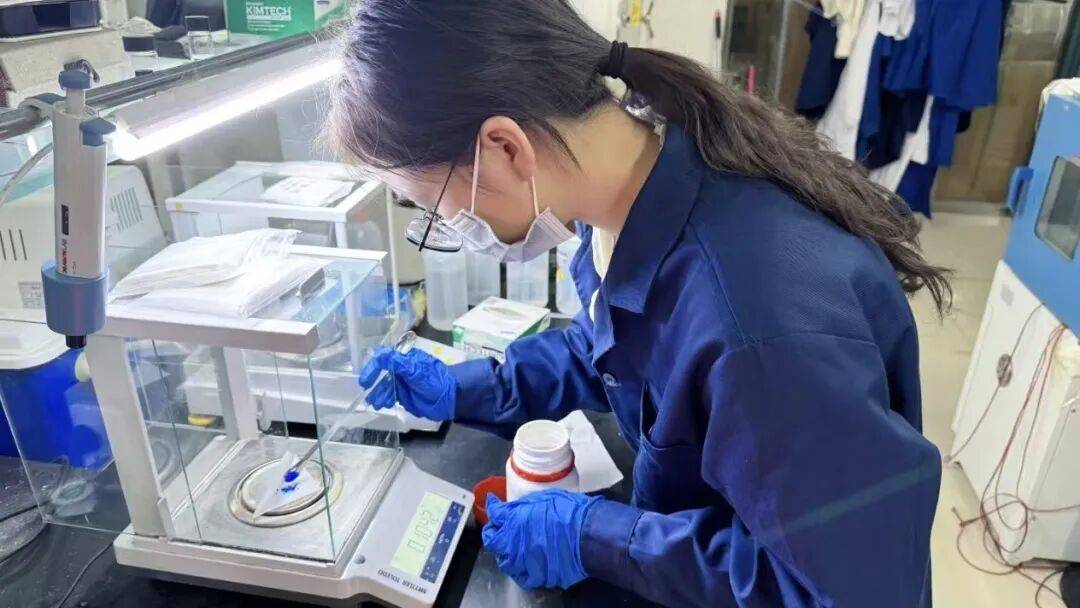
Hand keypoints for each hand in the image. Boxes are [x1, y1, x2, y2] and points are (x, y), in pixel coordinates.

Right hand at [358, 347, 455, 419]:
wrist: (449, 398)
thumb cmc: (435, 382)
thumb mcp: (416, 371)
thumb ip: (398, 363)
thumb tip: (380, 354)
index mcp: (405, 358)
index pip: (383, 358)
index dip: (373, 367)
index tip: (366, 379)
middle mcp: (401, 368)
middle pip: (381, 371)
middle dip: (373, 380)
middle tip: (366, 389)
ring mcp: (402, 381)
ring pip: (384, 385)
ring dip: (377, 393)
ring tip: (375, 403)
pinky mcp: (404, 394)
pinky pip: (389, 394)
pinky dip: (383, 399)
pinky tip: (381, 405)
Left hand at [482, 489, 599, 589]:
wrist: (588, 534)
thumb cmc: (570, 512)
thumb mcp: (544, 498)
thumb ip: (524, 505)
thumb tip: (514, 507)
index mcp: (515, 520)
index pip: (495, 513)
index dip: (493, 507)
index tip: (493, 503)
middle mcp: (514, 543)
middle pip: (492, 541)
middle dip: (492, 533)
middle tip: (497, 528)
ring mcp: (524, 562)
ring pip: (504, 562)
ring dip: (505, 554)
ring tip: (511, 548)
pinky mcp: (537, 576)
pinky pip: (522, 577)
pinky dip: (520, 571)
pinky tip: (524, 565)